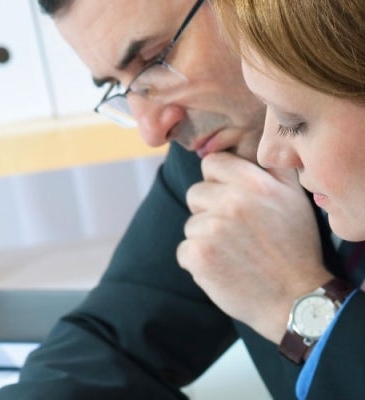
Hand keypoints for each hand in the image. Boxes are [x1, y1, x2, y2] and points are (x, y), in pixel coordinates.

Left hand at [177, 152, 332, 342]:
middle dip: (209, 210)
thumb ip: (272, 167)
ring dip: (205, 238)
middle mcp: (230, 202)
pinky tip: (222, 268)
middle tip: (234, 231)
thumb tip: (253, 145)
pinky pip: (184, 250)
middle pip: (195, 193)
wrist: (295, 299)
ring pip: (191, 225)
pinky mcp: (198, 256)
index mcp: (253, 183)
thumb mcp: (294, 198)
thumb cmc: (295, 247)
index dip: (217, 180)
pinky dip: (198, 261)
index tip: (227, 196)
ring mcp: (211, 229)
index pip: (212, 163)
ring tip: (232, 253)